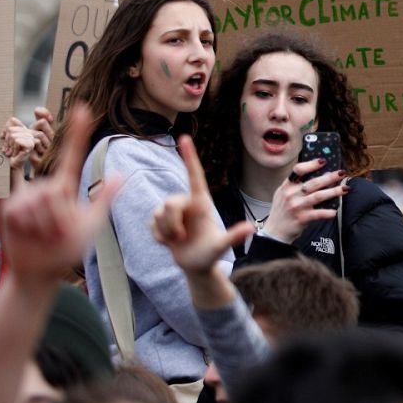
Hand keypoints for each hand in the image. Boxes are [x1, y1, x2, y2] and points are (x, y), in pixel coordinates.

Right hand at [0, 104, 122, 289]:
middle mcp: (44, 188)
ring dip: (49, 226)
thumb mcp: (92, 224)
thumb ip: (104, 199)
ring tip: (46, 235)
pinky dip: (33, 229)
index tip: (83, 108)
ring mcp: (25, 198)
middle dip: (63, 217)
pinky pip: (25, 213)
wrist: (42, 271)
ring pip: (42, 203)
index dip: (77, 132)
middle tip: (59, 232)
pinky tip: (31, 236)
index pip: (72, 155)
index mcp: (64, 188)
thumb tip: (121, 174)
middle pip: (57, 191)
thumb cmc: (68, 248)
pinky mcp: (10, 210)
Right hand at [153, 136, 253, 276]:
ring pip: (159, 214)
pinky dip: (159, 237)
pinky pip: (151, 225)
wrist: (196, 265)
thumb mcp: (222, 246)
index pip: (194, 176)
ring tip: (179, 240)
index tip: (184, 137)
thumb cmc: (211, 253)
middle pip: (170, 203)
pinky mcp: (159, 221)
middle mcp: (186, 202)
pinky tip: (169, 242)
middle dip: (173, 223)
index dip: (189, 157)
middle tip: (183, 237)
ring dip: (167, 232)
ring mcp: (171, 212)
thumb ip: (234, 237)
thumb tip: (251, 228)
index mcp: (201, 202)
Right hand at [260, 160, 347, 241]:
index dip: (311, 164)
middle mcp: (291, 194)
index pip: (298, 170)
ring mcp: (297, 206)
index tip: (323, 161)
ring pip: (319, 196)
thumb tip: (319, 175)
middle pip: (314, 182)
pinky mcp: (302, 218)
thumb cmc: (282, 211)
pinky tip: (335, 211)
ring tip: (345, 189)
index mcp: (286, 186)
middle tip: (342, 173)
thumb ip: (296, 185)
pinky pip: (319, 214)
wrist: (274, 232)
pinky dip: (328, 212)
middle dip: (330, 177)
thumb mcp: (283, 194)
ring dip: (334, 192)